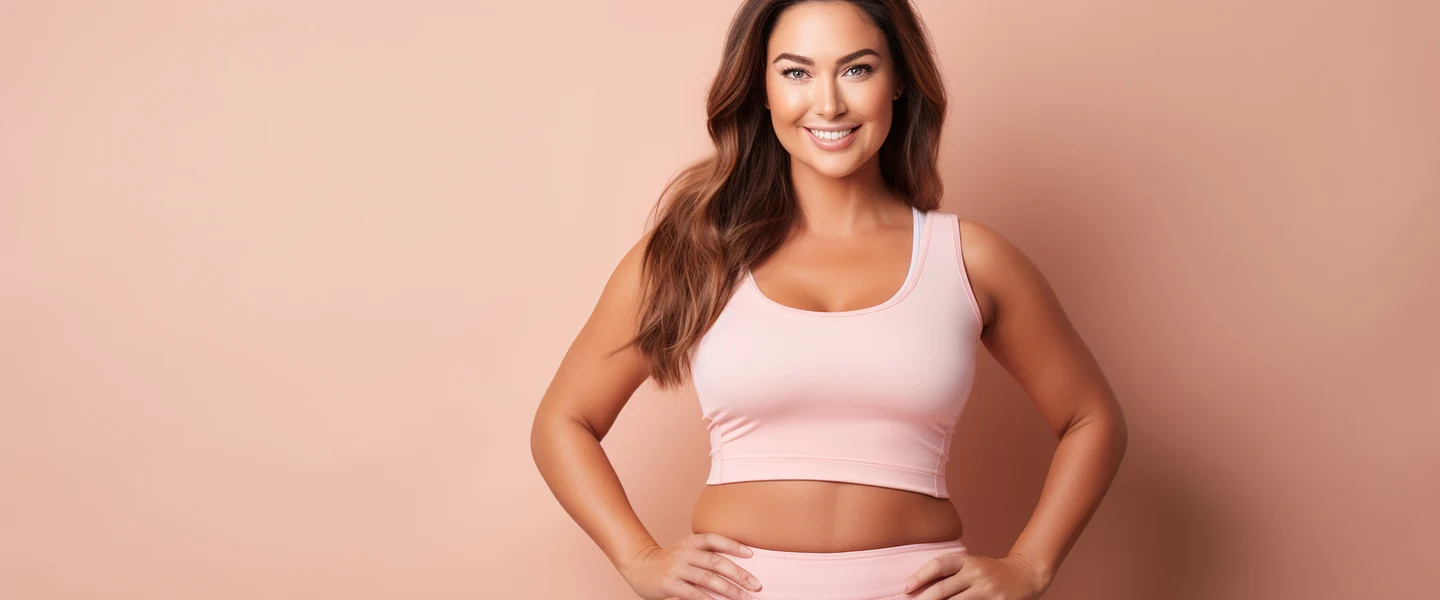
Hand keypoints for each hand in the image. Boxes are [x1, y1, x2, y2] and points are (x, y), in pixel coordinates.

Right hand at [619, 533, 763, 599]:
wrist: (639, 566)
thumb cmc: (669, 561)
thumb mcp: (686, 551)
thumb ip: (705, 556)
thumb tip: (735, 571)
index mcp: (690, 542)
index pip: (715, 539)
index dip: (733, 545)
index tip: (752, 554)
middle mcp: (684, 553)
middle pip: (716, 562)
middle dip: (739, 575)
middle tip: (756, 586)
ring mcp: (676, 568)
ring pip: (708, 579)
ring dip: (730, 591)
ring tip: (744, 598)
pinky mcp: (670, 584)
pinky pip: (694, 594)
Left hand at [901, 552, 1048, 599]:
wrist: (1026, 575)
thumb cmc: (991, 572)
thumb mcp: (972, 565)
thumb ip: (951, 573)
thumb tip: (919, 587)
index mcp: (968, 560)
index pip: (939, 565)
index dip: (920, 576)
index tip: (906, 587)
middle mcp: (976, 573)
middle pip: (943, 589)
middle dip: (924, 599)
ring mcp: (987, 590)